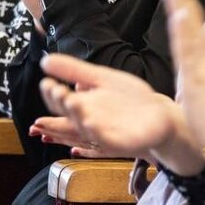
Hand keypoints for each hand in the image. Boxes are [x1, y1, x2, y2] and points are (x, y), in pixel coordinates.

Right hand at [38, 53, 182, 156]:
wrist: (160, 116)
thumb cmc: (129, 100)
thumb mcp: (100, 79)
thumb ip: (74, 71)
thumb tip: (44, 61)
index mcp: (83, 106)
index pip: (61, 102)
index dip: (52, 94)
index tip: (47, 83)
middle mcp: (89, 121)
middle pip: (69, 115)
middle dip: (61, 104)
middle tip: (56, 91)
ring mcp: (104, 133)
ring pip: (84, 128)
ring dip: (76, 117)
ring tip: (72, 102)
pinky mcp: (120, 144)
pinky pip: (105, 141)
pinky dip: (97, 133)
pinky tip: (90, 122)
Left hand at [162, 0, 204, 146]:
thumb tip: (201, 77)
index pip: (197, 34)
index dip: (188, 13)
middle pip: (195, 24)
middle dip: (184, 0)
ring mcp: (204, 65)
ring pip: (191, 30)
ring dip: (183, 5)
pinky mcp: (198, 75)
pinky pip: (189, 48)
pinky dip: (185, 29)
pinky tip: (179, 12)